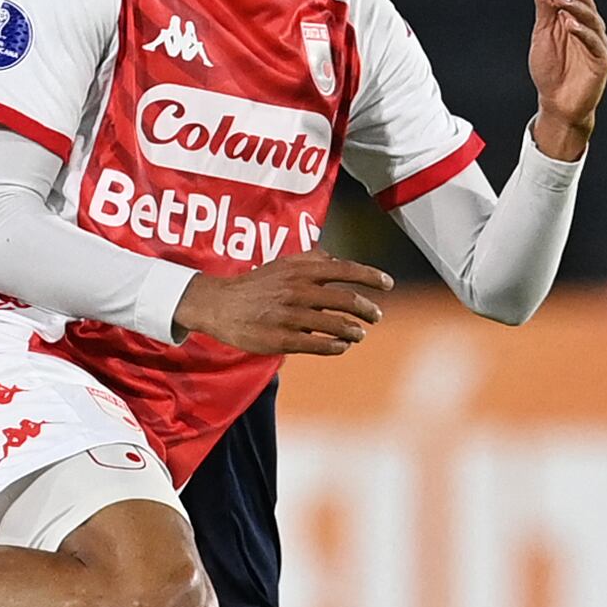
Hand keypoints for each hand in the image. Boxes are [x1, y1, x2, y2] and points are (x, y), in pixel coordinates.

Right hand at [175, 253, 392, 355]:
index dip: (371, 277)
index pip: (345, 270)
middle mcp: (298, 290)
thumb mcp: (281, 263)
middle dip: (367, 309)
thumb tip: (335, 259)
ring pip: (336, 324)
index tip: (388, 284)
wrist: (218, 304)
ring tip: (360, 334)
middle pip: (346, 300)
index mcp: (300, 270)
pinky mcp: (281, 339)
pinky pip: (318, 344)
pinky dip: (335, 346)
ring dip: (354, 331)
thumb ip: (309, 259)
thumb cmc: (254, 285)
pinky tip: (342, 346)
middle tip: (376, 316)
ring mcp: (290, 316)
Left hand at [529, 0, 606, 158]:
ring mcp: (597, 41)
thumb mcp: (542, 32)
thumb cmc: (550, 68)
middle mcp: (590, 23)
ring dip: (573, 4)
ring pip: (591, 16)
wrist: (557, 103)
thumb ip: (543, 4)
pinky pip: (594, 42)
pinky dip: (581, 31)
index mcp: (576, 13)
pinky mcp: (601, 60)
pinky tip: (568, 24)